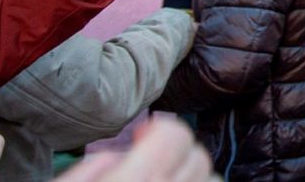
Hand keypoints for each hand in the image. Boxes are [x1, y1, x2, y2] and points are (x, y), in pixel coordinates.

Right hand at [56, 116, 216, 181]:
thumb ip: (92, 167)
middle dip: (178, 151)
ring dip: (193, 174)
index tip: (144, 135)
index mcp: (138, 179)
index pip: (175, 134)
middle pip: (197, 156)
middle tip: (152, 159)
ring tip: (166, 177)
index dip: (160, 128)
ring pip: (211, 179)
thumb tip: (119, 155)